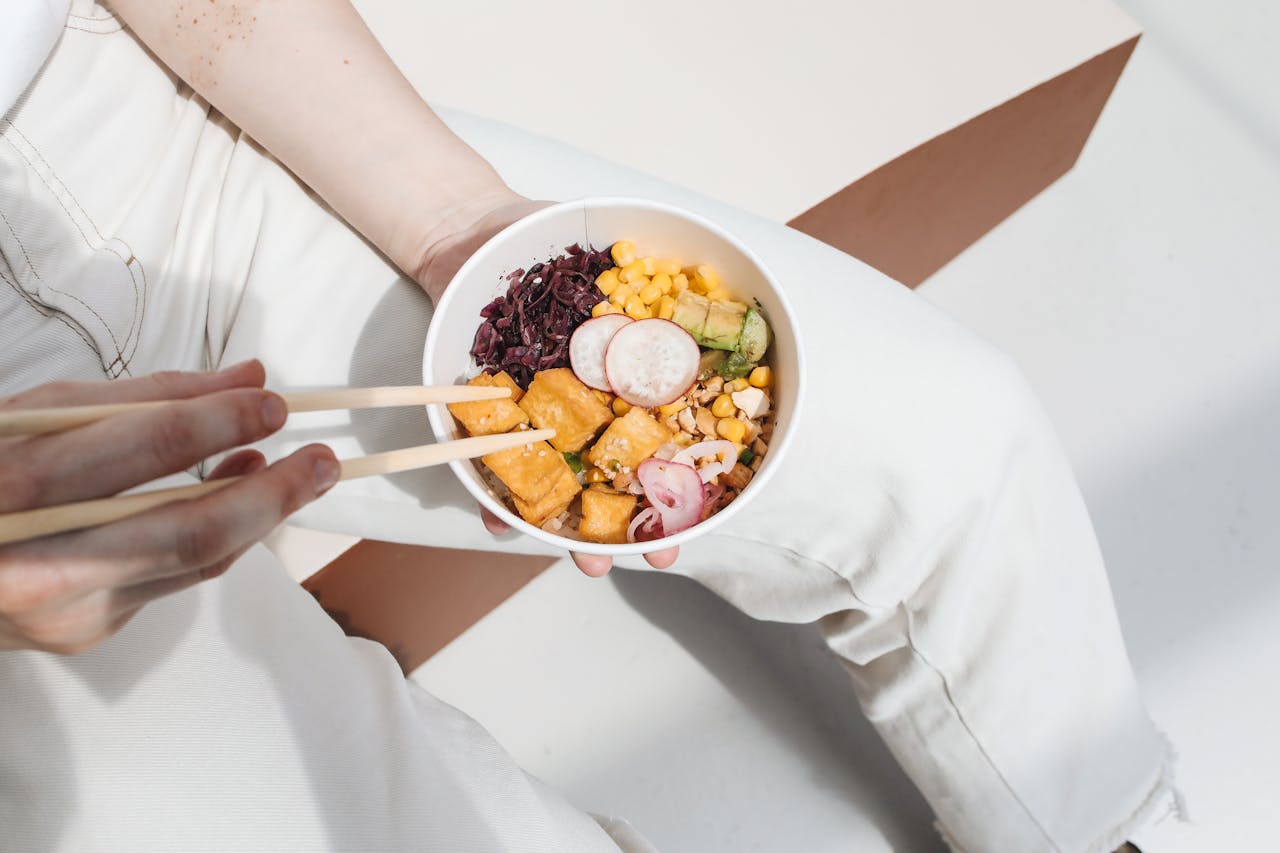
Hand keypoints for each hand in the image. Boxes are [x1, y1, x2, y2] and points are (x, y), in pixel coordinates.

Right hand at [0, 361, 337, 653]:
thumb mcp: (37, 416)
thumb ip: (144, 397)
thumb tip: (249, 377)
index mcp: (12, 485)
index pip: (141, 448)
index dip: (219, 421)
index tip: (275, 403)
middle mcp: (40, 561)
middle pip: (190, 533)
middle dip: (273, 493)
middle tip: (326, 460)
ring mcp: (68, 611)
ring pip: (196, 563)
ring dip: (259, 514)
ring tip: (300, 470)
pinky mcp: (89, 634)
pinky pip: (173, 579)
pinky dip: (216, 536)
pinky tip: (237, 496)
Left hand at [412, 193, 679, 576]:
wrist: (466, 232)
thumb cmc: (537, 233)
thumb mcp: (606, 239)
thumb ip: (648, 261)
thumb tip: (713, 270)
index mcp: (626, 372)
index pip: (668, 436)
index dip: (687, 482)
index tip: (704, 520)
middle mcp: (588, 401)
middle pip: (622, 475)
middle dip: (641, 526)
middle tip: (656, 562)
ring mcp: (539, 413)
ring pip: (564, 484)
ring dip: (577, 530)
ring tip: (591, 565)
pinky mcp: (490, 414)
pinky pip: (491, 466)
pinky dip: (495, 498)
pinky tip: (502, 524)